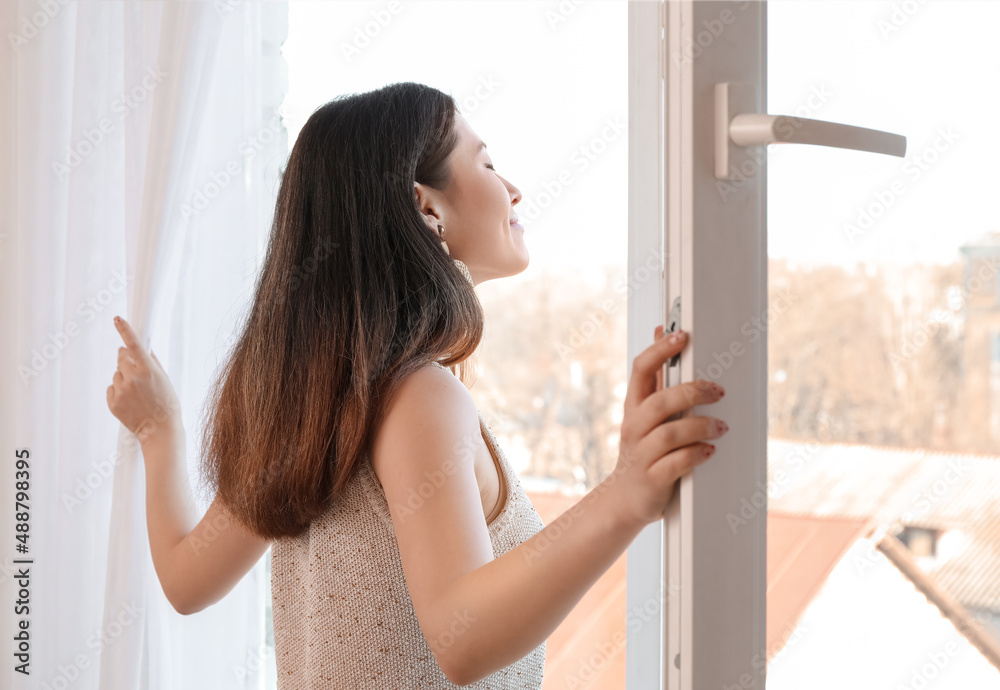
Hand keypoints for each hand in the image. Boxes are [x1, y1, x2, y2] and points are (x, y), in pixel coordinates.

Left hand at [106, 316, 182, 447]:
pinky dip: (119, 391)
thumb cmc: (167, 404)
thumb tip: (144, 346)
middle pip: (121, 357)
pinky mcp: (113, 402)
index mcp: (148, 370)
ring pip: (116, 373)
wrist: (160, 430)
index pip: (133, 345)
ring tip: (138, 392)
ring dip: (124, 377)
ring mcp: (121, 390)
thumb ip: (152, 361)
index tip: (117, 319)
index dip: (125, 330)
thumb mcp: (165, 379)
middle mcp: (132, 378)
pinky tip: (131, 400)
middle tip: (136, 369)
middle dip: (126, 358)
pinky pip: (112, 388)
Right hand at [605, 325, 727, 528]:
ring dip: (701, 426)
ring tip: (721, 427)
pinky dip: (697, 454)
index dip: (660, 351)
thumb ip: (656, 378)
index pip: (640, 370)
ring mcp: (641, 454)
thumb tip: (662, 332)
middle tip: (719, 391)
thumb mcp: (644, 413)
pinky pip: (677, 463)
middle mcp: (634, 427)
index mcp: (633, 407)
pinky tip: (709, 450)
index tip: (682, 337)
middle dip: (692, 392)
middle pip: (660, 401)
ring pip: (670, 433)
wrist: (626, 498)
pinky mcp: (653, 479)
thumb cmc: (643, 450)